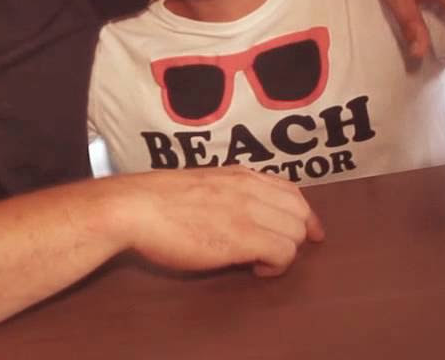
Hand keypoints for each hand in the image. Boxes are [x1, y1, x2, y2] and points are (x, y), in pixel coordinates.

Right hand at [105, 166, 323, 276]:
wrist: (135, 208)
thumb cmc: (155, 201)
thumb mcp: (199, 184)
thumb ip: (223, 193)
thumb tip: (234, 213)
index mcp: (238, 175)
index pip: (290, 190)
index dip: (304, 213)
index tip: (309, 230)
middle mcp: (249, 188)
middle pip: (299, 211)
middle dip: (299, 234)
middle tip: (283, 253)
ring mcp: (248, 211)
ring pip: (296, 233)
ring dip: (285, 251)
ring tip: (261, 261)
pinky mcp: (243, 238)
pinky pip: (284, 253)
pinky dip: (277, 266)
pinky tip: (256, 269)